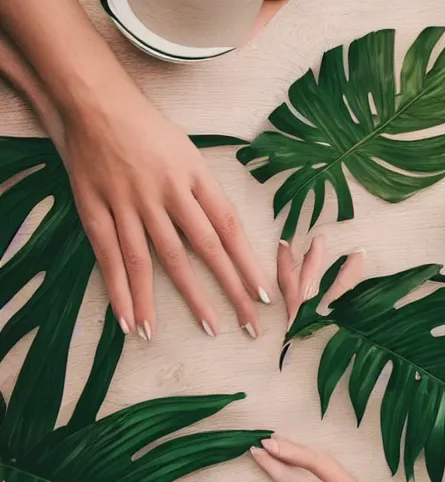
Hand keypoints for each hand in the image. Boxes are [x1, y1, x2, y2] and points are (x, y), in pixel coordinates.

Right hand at [61, 88, 271, 339]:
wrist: (94, 101)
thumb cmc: (148, 130)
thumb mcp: (188, 153)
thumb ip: (206, 194)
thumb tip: (229, 236)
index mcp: (193, 176)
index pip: (228, 227)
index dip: (246, 263)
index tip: (262, 296)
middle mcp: (165, 192)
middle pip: (202, 250)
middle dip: (228, 290)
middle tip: (248, 325)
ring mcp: (130, 202)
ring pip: (155, 260)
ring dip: (179, 299)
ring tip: (203, 330)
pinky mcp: (96, 209)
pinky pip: (110, 258)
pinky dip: (121, 292)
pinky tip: (132, 322)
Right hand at [250, 436, 442, 481]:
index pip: (321, 467)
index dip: (292, 455)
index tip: (268, 447)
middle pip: (320, 461)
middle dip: (290, 450)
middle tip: (261, 444)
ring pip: (324, 468)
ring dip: (298, 457)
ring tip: (272, 450)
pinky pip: (328, 480)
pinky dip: (308, 470)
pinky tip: (298, 471)